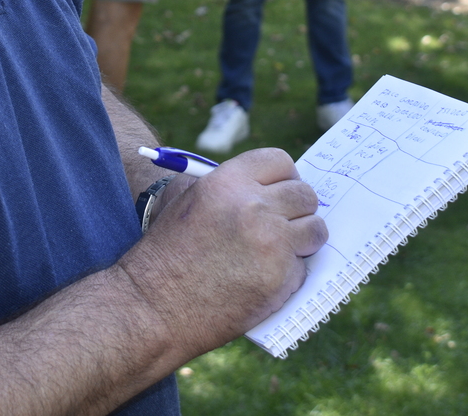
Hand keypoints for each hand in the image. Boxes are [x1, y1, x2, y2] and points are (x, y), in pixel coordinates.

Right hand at [117, 147, 326, 357]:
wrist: (152, 307)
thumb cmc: (164, 254)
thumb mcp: (184, 200)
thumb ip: (225, 185)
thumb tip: (264, 184)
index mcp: (228, 181)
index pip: (281, 161)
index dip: (285, 176)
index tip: (282, 190)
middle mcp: (254, 207)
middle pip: (305, 195)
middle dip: (299, 208)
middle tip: (286, 222)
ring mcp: (271, 244)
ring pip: (315, 230)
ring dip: (302, 240)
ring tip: (279, 251)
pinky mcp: (280, 279)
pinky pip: (303, 268)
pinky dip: (288, 275)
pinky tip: (261, 279)